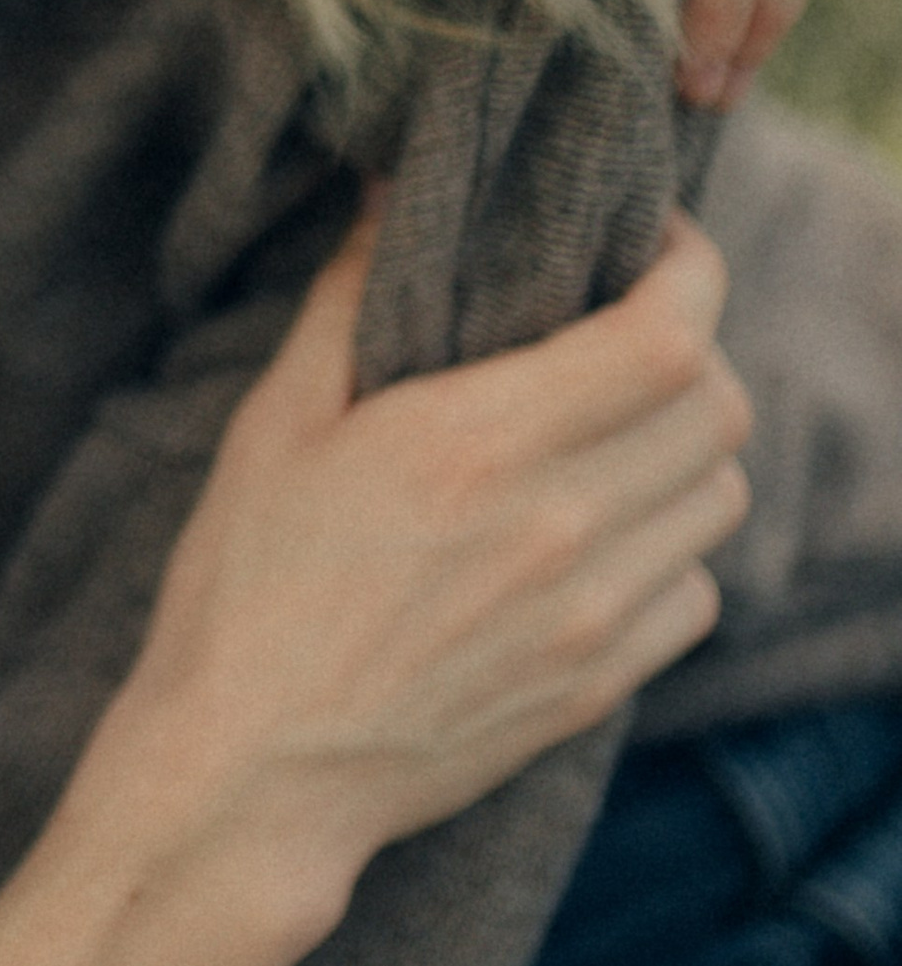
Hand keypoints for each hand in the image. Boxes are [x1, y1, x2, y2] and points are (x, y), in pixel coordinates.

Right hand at [95, 204, 751, 931]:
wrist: (250, 773)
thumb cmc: (244, 588)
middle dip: (689, 348)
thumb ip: (346, 299)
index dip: (690, 269)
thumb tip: (388, 192)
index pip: (670, 334)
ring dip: (687, 446)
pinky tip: (603, 535)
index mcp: (481, 443)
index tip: (653, 242)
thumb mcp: (274, 423)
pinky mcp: (595, 687)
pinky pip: (698, 594)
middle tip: (625, 332)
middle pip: (718, 408)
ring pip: (721, 498)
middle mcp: (561, 526)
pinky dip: (675, 549)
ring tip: (617, 432)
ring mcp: (590, 617)